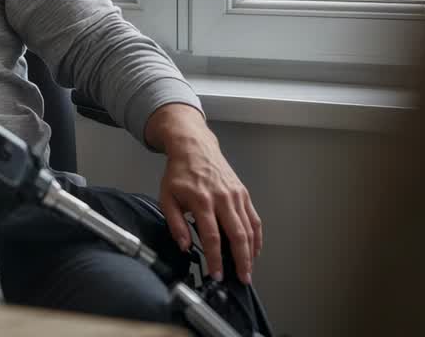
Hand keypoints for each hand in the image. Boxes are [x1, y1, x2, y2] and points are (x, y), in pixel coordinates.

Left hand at [147, 104, 262, 283]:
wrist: (194, 147)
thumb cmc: (179, 172)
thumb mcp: (166, 196)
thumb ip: (174, 223)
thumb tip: (184, 245)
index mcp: (201, 200)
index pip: (211, 236)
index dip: (215, 258)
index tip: (217, 274)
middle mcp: (222, 198)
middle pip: (237, 235)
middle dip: (241, 260)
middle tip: (242, 278)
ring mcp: (236, 196)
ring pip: (249, 229)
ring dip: (251, 252)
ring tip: (248, 270)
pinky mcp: (244, 194)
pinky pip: (254, 219)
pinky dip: (257, 236)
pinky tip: (254, 250)